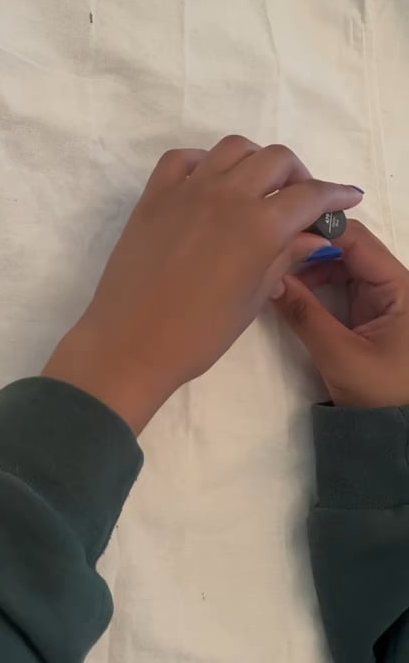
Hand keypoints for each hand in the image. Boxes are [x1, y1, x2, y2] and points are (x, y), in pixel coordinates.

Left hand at [43, 137, 362, 431]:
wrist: (130, 343)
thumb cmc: (199, 333)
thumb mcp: (254, 298)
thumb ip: (286, 257)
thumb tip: (313, 237)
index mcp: (259, 225)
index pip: (309, 194)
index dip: (335, 194)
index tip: (347, 198)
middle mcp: (227, 195)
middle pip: (276, 159)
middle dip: (297, 175)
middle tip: (298, 200)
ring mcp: (187, 189)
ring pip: (233, 148)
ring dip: (254, 161)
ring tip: (256, 188)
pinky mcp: (154, 194)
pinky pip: (184, 158)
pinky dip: (205, 162)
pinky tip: (210, 184)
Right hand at [273, 219, 408, 407]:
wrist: (395, 430)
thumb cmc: (380, 393)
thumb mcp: (339, 354)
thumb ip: (304, 314)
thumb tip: (268, 280)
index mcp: (402, 287)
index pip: (359, 241)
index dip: (321, 232)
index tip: (282, 234)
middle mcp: (395, 284)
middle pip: (351, 247)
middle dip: (312, 246)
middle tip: (274, 251)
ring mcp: (383, 296)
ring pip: (343, 263)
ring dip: (311, 264)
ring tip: (278, 270)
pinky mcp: (370, 311)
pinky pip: (341, 283)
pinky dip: (316, 281)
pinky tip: (293, 287)